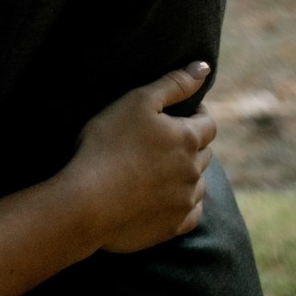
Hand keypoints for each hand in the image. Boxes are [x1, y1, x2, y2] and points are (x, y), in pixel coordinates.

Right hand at [65, 63, 215, 254]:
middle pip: (204, 152)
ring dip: (188, 173)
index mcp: (187, 139)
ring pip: (198, 183)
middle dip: (191, 142)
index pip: (208, 123)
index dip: (197, 113)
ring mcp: (185, 202)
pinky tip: (165, 197)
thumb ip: (174, 84)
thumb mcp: (137, 101)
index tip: (181, 112)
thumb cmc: (107, 144)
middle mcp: (194, 171)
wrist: (87, 202)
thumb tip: (204, 67)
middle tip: (165, 139)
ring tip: (162, 167)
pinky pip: (191, 213)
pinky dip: (183, 202)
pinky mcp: (173, 227)